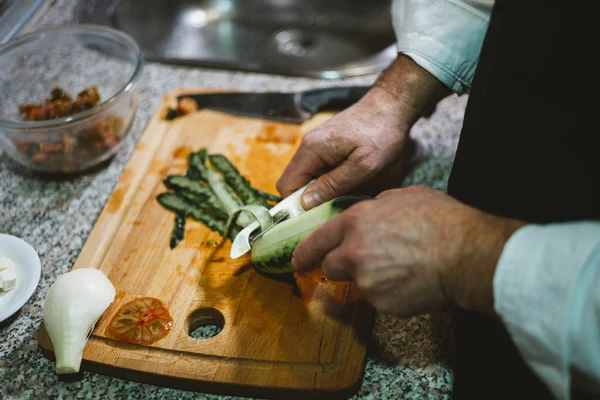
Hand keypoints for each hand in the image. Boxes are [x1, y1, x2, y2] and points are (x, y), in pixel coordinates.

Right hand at [277, 87, 410, 208]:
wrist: (391, 106)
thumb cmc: (382, 135)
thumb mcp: (363, 166)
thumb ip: (333, 185)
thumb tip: (305, 203)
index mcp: (311, 150)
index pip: (287, 186)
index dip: (296, 206)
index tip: (315, 218)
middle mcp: (308, 146)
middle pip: (295, 183)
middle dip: (310, 200)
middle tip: (334, 209)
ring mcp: (316, 145)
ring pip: (308, 178)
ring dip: (322, 191)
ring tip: (345, 196)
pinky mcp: (327, 146)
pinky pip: (319, 170)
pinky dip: (329, 181)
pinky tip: (349, 183)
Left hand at [291, 186, 524, 315]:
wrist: (466, 253)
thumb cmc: (441, 220)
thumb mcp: (404, 196)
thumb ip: (378, 205)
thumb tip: (371, 209)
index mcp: (356, 222)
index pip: (318, 240)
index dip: (305, 252)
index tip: (297, 260)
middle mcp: (354, 252)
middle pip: (330, 267)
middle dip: (340, 266)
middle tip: (362, 263)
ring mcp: (367, 280)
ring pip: (357, 284)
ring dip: (371, 279)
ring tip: (401, 269)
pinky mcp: (382, 303)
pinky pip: (379, 300)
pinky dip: (390, 294)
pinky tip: (411, 281)